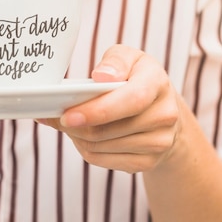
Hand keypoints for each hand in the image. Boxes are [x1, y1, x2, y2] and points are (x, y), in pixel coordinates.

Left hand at [39, 45, 181, 172]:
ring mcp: (158, 142)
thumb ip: (114, 61)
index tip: (68, 116)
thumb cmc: (137, 79)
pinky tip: (82, 136)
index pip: (131, 100)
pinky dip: (85, 149)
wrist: (163, 112)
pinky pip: (102, 160)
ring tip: (70, 124)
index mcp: (157, 82)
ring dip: (77, 137)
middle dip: (75, 126)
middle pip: (108, 130)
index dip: (97, 111)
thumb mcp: (128, 58)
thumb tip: (101, 76)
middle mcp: (164, 115)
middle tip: (57, 118)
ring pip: (100, 147)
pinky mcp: (148, 162)